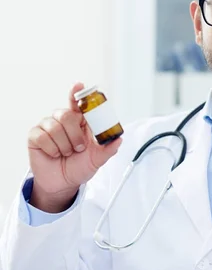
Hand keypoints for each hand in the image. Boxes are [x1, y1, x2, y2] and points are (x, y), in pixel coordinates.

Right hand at [28, 82, 121, 211]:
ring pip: (55, 126)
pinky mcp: (35, 136)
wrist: (63, 184)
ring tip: (66, 153)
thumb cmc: (79, 167)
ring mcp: (48, 126)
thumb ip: (108, 149)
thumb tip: (119, 139)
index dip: (77, 93)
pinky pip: (42, 137)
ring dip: (64, 145)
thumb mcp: (97, 160)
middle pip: (66, 115)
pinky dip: (51, 149)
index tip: (79, 85)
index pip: (78, 103)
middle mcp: (63, 120)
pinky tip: (53, 154)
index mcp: (80, 122)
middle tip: (79, 148)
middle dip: (75, 135)